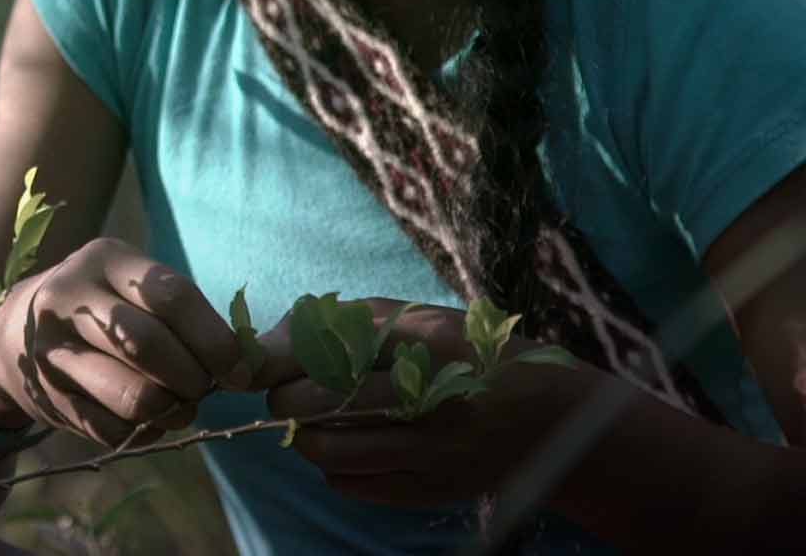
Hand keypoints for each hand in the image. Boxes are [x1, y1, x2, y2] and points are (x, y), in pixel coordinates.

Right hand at [0, 237, 248, 449]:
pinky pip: (114, 429)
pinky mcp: (48, 395)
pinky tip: (147, 418)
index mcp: (104, 259)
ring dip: (172, 410)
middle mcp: (70, 297)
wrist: (15, 334)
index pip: (172, 296)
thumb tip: (239, 367)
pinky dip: (144, 431)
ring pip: (134, 395)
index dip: (215, 339)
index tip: (239, 370)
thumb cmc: (103, 306)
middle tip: (204, 388)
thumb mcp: (132, 285)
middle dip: (193, 377)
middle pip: (149, 344)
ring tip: (179, 406)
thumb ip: (182, 313)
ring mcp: (53, 348)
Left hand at [252, 298, 591, 506]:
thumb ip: (342, 322)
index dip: (281, 360)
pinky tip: (345, 448)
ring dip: (303, 437)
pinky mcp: (436, 489)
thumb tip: (266, 347)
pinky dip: (335, 468)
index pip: (330, 347)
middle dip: (285, 400)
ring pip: (333, 451)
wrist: (548, 415)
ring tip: (308, 423)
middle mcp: (434, 396)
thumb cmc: (465, 354)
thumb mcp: (415, 318)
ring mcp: (437, 449)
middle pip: (322, 402)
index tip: (259, 366)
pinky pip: (356, 485)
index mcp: (429, 340)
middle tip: (284, 396)